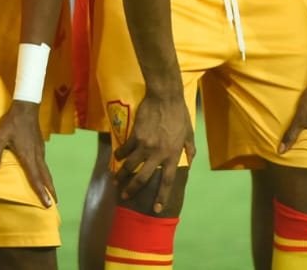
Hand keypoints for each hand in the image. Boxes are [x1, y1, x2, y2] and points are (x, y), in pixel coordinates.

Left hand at [0, 101, 54, 206]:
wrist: (26, 107)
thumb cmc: (12, 123)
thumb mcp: (0, 138)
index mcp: (28, 156)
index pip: (35, 178)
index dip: (41, 193)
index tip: (47, 205)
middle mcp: (37, 156)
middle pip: (45, 177)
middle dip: (50, 191)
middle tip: (54, 205)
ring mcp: (40, 150)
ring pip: (46, 170)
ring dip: (49, 183)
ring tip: (51, 193)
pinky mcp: (40, 145)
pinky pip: (44, 164)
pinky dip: (46, 173)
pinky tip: (43, 175)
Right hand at [113, 93, 194, 211]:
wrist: (165, 97)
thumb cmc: (179, 115)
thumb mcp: (189, 134)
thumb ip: (189, 150)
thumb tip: (190, 161)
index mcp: (172, 155)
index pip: (167, 181)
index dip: (161, 196)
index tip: (156, 209)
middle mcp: (158, 154)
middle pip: (143, 178)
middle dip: (132, 190)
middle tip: (125, 197)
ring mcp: (145, 145)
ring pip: (129, 166)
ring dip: (121, 175)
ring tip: (116, 181)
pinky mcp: (135, 135)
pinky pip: (124, 150)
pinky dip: (119, 155)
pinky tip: (116, 158)